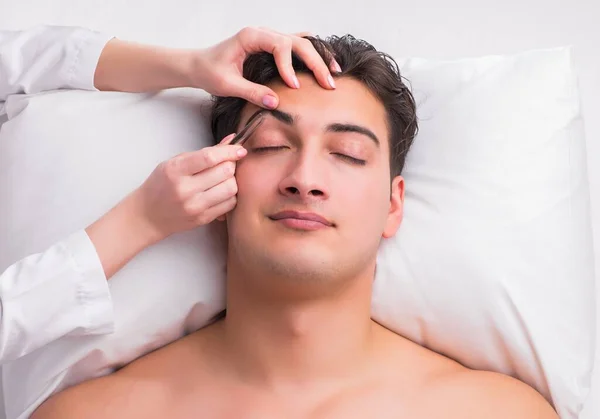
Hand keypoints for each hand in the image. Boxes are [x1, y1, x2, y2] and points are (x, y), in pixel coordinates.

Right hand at [133, 133, 245, 241]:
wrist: (148, 215)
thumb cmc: (161, 185)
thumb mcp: (175, 162)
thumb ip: (204, 152)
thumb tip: (231, 140)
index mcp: (175, 170)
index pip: (210, 157)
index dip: (229, 151)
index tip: (239, 149)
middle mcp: (185, 189)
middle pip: (224, 172)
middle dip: (231, 164)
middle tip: (227, 164)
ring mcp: (195, 206)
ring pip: (231, 189)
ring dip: (232, 180)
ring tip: (223, 179)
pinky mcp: (203, 219)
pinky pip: (229, 204)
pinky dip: (230, 195)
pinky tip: (221, 192)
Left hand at [190, 27, 340, 108]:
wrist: (199, 64)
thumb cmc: (209, 70)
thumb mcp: (227, 85)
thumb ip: (250, 92)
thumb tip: (275, 103)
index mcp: (251, 36)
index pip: (279, 45)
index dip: (290, 65)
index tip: (294, 86)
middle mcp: (263, 33)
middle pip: (297, 42)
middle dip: (315, 63)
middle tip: (328, 83)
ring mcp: (269, 38)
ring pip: (301, 42)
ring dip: (319, 58)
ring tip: (334, 73)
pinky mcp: (271, 47)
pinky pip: (296, 46)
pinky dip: (312, 55)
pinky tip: (324, 65)